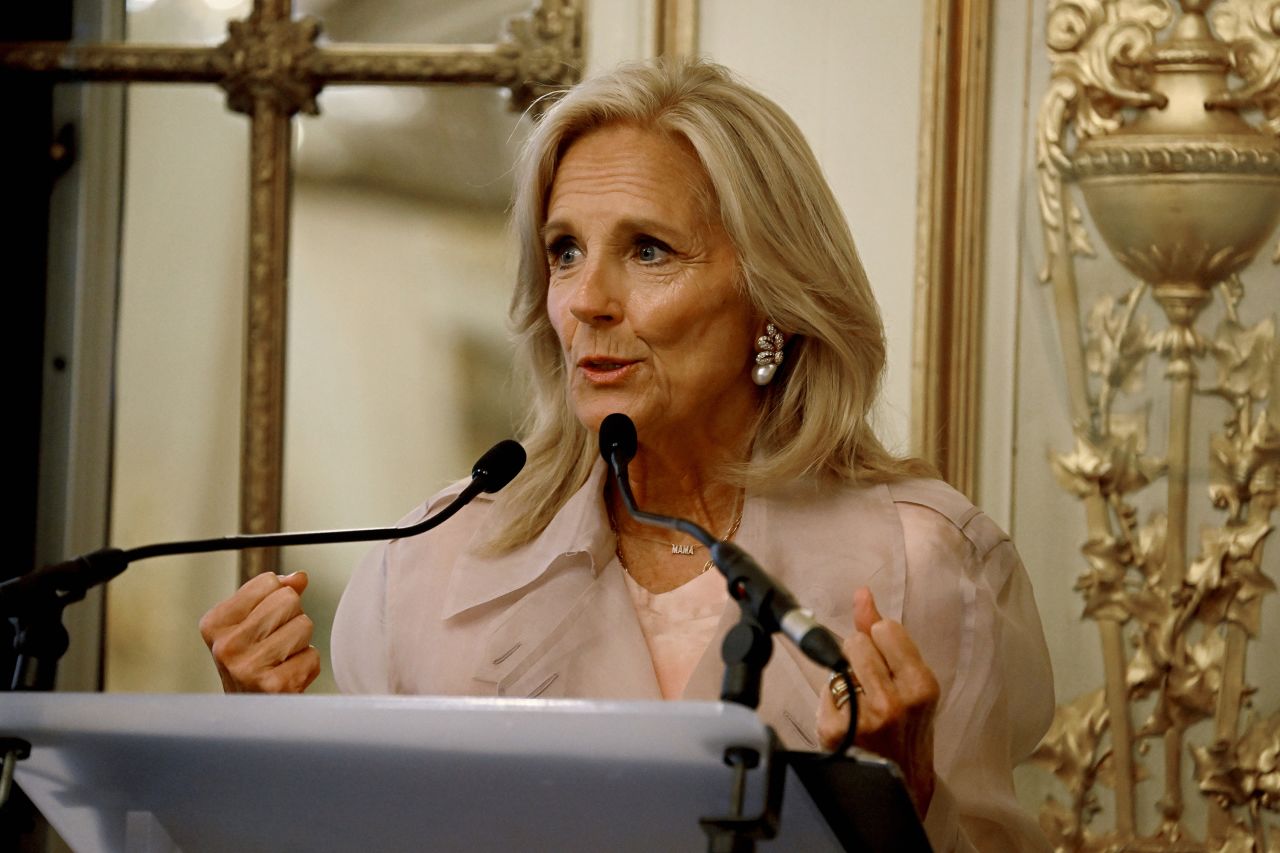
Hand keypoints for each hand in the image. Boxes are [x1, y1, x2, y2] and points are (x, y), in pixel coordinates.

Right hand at [199, 571, 320, 693]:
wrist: (249, 715)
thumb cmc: (251, 665)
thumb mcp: (250, 625)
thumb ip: (273, 595)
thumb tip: (299, 578)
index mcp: (215, 624)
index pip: (268, 582)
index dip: (276, 598)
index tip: (264, 622)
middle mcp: (226, 646)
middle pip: (288, 600)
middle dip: (291, 618)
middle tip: (276, 642)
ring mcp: (247, 667)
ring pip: (303, 625)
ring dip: (300, 643)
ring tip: (281, 659)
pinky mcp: (273, 686)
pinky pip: (312, 656)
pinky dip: (307, 666)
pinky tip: (287, 676)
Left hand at [816, 586, 939, 814]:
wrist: (901, 785)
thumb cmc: (907, 728)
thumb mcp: (910, 681)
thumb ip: (886, 634)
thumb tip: (862, 593)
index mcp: (921, 685)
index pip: (885, 629)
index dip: (880, 643)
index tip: (887, 663)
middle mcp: (895, 701)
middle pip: (857, 641)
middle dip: (860, 657)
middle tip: (872, 684)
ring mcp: (864, 717)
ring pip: (839, 661)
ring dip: (846, 674)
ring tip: (860, 698)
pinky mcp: (836, 730)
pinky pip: (825, 688)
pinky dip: (832, 700)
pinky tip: (847, 717)